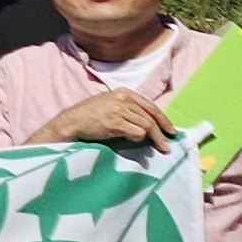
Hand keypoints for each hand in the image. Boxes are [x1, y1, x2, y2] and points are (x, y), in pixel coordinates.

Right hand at [27, 86, 172, 148]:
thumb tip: (149, 125)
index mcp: (124, 92)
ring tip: (159, 149)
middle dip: (162, 133)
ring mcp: (119, 109)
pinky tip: (135, 143)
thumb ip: (128, 110)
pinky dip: (139, 139)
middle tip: (168, 146)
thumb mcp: (110, 106)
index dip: (163, 120)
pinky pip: (137, 132)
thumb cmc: (89, 117)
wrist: (71, 122)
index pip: (151, 106)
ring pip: (147, 126)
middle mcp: (123, 98)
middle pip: (151, 117)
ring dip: (153, 139)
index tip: (171, 131)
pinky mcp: (115, 122)